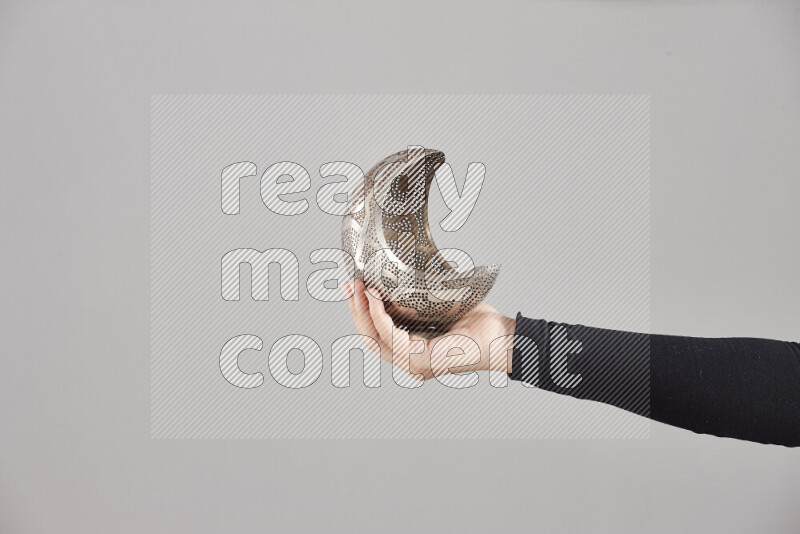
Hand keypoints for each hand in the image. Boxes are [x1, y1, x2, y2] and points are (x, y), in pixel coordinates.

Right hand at [343, 279, 515, 380]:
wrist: (500, 336)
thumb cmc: (476, 323)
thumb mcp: (438, 304)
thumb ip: (416, 298)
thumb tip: (397, 274)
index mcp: (411, 349)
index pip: (376, 333)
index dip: (360, 310)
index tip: (353, 286)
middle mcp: (408, 360)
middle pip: (368, 336)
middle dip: (354, 309)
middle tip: (348, 284)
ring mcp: (412, 363)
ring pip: (373, 338)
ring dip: (361, 310)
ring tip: (357, 287)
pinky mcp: (419, 360)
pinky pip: (389, 335)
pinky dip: (378, 315)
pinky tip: (374, 297)